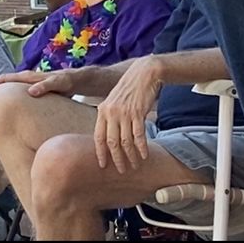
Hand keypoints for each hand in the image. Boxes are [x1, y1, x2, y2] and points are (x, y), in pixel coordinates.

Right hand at [0, 68, 76, 97]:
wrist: (78, 79)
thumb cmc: (68, 81)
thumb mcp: (59, 83)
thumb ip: (45, 86)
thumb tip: (30, 92)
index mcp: (30, 77)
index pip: (7, 78)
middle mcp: (29, 79)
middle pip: (8, 81)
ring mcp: (33, 84)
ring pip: (14, 87)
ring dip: (5, 92)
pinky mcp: (38, 89)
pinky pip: (22, 92)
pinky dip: (16, 97)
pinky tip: (16, 107)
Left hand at [93, 56, 162, 172]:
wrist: (143, 74)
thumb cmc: (129, 89)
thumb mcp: (113, 101)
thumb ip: (109, 116)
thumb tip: (107, 136)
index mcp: (102, 111)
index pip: (98, 137)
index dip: (100, 153)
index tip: (103, 165)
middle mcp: (111, 113)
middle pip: (111, 142)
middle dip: (116, 159)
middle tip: (121, 170)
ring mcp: (124, 113)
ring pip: (126, 141)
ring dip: (130, 156)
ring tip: (134, 165)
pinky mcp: (138, 113)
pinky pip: (139, 135)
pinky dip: (142, 147)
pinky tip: (145, 155)